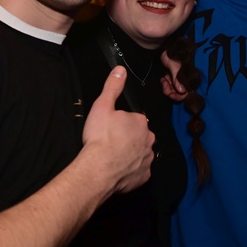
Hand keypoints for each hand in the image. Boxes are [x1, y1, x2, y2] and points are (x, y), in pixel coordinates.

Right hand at [82, 66, 154, 193]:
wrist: (98, 170)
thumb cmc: (100, 138)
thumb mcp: (102, 106)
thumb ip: (113, 87)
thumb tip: (120, 70)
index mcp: (140, 121)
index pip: (134, 119)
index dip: (121, 123)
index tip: (111, 129)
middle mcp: (149, 139)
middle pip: (139, 136)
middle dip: (128, 138)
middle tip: (112, 142)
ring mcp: (147, 159)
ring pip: (141, 153)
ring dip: (131, 154)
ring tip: (114, 157)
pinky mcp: (144, 176)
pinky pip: (139, 171)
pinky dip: (131, 170)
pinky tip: (119, 169)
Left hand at [160, 50, 187, 101]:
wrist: (167, 48)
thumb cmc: (173, 54)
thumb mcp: (175, 66)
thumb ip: (178, 78)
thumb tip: (182, 91)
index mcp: (190, 78)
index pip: (187, 93)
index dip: (179, 96)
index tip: (170, 94)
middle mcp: (186, 80)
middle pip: (180, 94)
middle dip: (171, 91)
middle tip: (164, 84)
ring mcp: (180, 80)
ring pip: (174, 90)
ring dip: (167, 87)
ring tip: (163, 79)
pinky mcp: (175, 78)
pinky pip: (171, 86)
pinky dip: (166, 83)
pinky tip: (164, 78)